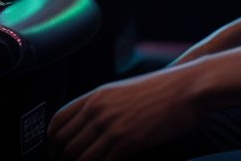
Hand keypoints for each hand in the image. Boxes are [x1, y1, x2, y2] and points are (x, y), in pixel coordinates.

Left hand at [48, 67, 203, 160]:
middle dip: (63, 159)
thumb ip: (104, 106)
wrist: (188, 88)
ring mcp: (110, 127)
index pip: (58, 121)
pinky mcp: (125, 143)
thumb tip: (90, 126)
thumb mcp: (125, 90)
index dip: (52, 141)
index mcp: (96, 96)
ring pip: (78, 158)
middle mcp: (98, 110)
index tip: (56, 152)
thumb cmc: (162, 89)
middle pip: (64, 143)